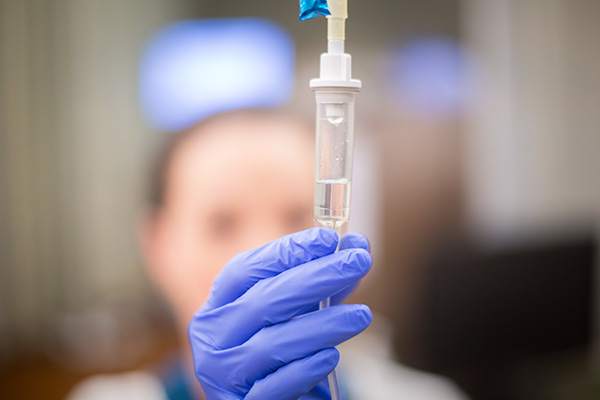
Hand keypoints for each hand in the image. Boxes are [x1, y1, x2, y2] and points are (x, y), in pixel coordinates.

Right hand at [188, 228, 371, 399]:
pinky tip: (332, 356)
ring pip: (273, 343)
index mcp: (219, 304)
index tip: (328, 238)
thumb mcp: (296, 312)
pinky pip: (275, 385)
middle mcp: (213, 336)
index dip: (287, 251)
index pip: (246, 269)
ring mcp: (223, 373)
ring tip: (362, 315)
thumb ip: (323, 282)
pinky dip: (306, 368)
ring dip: (322, 325)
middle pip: (264, 300)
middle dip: (316, 277)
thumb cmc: (281, 349)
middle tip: (358, 262)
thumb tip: (358, 245)